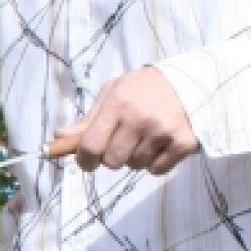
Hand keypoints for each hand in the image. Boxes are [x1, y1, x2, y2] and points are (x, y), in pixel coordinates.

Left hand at [53, 66, 198, 175]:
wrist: (192, 80)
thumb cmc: (144, 88)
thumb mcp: (113, 92)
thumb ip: (87, 118)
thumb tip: (58, 137)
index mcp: (118, 103)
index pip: (90, 145)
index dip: (84, 159)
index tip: (86, 160)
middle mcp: (140, 118)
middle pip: (112, 162)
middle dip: (110, 158)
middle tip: (120, 143)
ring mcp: (163, 132)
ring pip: (135, 166)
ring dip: (134, 158)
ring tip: (143, 139)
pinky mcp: (183, 143)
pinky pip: (157, 170)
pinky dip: (155, 163)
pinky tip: (159, 145)